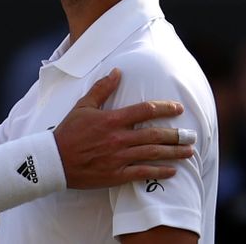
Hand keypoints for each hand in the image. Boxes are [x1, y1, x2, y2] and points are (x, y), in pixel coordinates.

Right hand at [54, 68, 193, 188]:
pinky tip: (173, 171)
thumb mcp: (83, 106)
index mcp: (112, 120)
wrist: (54, 160)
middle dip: (176, 134)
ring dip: (173, 152)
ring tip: (189, 151)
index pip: (144, 110)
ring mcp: (118, 157)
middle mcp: (118, 138)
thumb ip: (102, 88)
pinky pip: (142, 173)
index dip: (164, 108)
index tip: (178, 108)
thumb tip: (117, 71)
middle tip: (192, 134)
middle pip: (154, 134)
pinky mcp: (116, 174)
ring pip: (152, 153)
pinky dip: (159, 172)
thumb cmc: (68, 132)